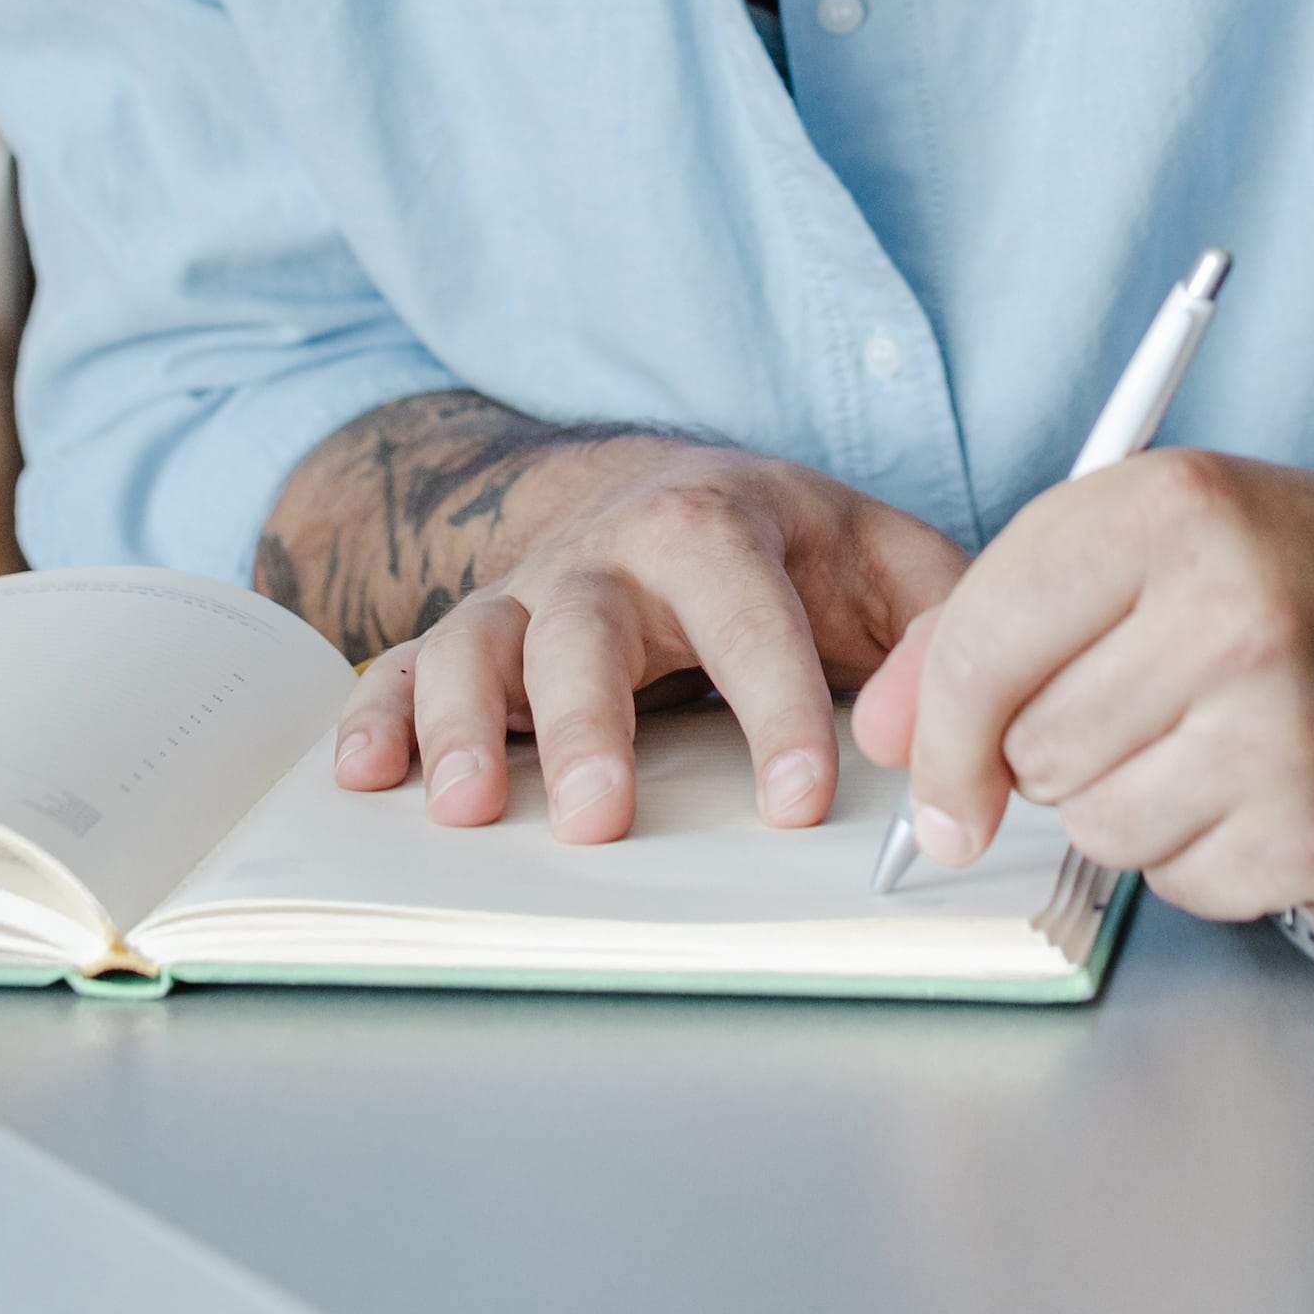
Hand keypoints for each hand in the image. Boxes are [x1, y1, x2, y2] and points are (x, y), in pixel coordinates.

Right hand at [325, 436, 964, 844]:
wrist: (684, 493)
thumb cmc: (799, 551)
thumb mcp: (890, 561)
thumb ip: (940, 627)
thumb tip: (951, 722)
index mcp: (719, 523)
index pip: (747, 611)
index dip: (776, 703)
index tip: (801, 799)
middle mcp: (610, 551)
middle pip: (585, 622)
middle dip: (590, 722)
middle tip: (602, 821)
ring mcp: (532, 591)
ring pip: (479, 641)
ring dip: (464, 722)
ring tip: (464, 810)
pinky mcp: (481, 634)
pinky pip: (410, 665)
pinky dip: (379, 714)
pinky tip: (363, 778)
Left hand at [851, 450, 1313, 918]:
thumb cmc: (1283, 565)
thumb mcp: (1138, 533)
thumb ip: (992, 614)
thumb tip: (888, 731)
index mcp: (1175, 513)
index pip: (982, 645)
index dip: (932, 723)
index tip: (930, 768)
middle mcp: (1235, 615)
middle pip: (1031, 747)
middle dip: (1049, 743)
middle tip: (1132, 696)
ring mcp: (1285, 730)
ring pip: (1095, 824)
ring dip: (1122, 797)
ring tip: (1199, 729)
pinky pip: (1177, 881)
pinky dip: (1194, 848)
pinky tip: (1248, 778)